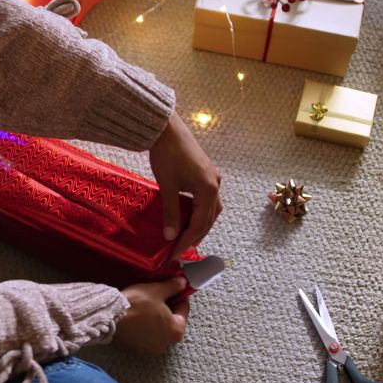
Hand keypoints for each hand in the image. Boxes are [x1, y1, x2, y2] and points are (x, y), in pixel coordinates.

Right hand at [113, 278, 189, 354]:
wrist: (111, 317)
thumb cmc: (138, 303)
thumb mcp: (157, 290)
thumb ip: (173, 287)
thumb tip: (183, 283)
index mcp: (177, 331)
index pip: (183, 311)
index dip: (179, 296)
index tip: (174, 288)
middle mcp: (166, 344)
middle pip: (171, 322)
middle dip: (167, 309)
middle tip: (160, 295)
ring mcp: (150, 349)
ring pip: (158, 330)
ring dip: (156, 318)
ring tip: (148, 305)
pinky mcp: (136, 349)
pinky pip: (146, 335)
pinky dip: (145, 326)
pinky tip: (138, 315)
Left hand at [149, 111, 222, 259]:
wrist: (167, 128)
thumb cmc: (166, 155)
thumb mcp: (167, 186)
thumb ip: (171, 212)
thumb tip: (170, 236)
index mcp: (208, 189)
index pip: (199, 224)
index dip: (186, 241)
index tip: (174, 254)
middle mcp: (215, 185)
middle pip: (209, 219)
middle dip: (195, 236)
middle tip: (180, 250)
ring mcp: (213, 178)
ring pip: (211, 209)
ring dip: (200, 224)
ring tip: (187, 237)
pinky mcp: (207, 173)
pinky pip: (208, 199)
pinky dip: (200, 212)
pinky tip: (189, 216)